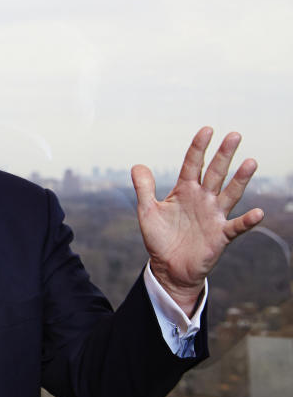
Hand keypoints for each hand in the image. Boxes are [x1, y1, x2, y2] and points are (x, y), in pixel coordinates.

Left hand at [131, 127, 263, 314]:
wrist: (168, 267)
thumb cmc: (160, 238)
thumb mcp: (147, 211)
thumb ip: (144, 188)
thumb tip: (137, 165)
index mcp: (185, 190)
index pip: (193, 164)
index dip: (199, 148)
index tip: (207, 130)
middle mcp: (203, 199)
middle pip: (215, 173)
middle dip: (224, 155)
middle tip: (235, 135)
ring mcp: (214, 215)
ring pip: (230, 193)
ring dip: (240, 179)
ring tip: (251, 162)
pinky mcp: (221, 235)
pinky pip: (236, 226)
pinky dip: (247, 220)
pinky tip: (258, 213)